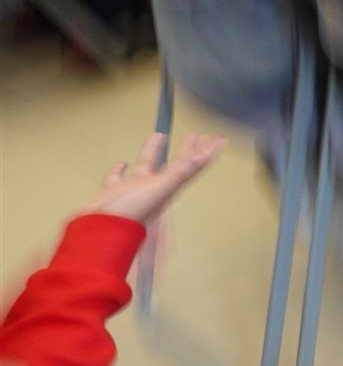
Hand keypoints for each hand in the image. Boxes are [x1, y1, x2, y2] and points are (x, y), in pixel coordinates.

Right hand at [85, 133, 224, 225]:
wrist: (99, 231)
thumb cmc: (130, 213)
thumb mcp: (159, 189)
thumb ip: (180, 173)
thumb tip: (202, 158)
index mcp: (167, 186)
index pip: (193, 165)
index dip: (207, 152)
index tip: (220, 138)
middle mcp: (153, 187)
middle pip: (174, 163)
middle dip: (186, 148)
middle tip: (196, 134)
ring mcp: (133, 189)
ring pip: (146, 165)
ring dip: (153, 151)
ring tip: (160, 135)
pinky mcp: (112, 192)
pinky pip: (117, 177)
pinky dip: (119, 169)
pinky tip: (122, 163)